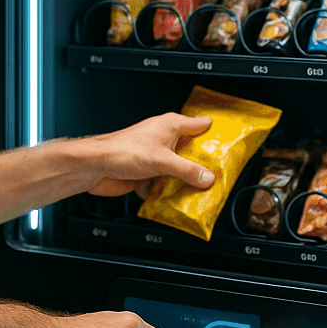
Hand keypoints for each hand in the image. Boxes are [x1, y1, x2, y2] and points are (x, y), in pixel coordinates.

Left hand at [83, 112, 214, 199]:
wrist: (95, 167)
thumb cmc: (123, 150)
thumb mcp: (164, 160)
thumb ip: (188, 170)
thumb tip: (208, 177)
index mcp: (170, 126)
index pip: (200, 125)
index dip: (215, 132)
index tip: (230, 141)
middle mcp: (163, 140)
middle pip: (190, 152)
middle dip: (202, 166)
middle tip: (218, 177)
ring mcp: (154, 157)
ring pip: (177, 171)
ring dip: (183, 182)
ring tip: (200, 194)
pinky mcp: (145, 174)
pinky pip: (163, 185)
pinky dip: (166, 193)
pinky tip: (173, 202)